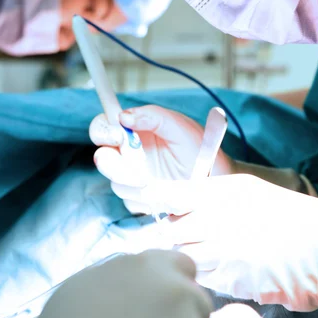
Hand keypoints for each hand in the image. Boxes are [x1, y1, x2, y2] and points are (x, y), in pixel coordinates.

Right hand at [90, 105, 232, 213]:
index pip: (103, 126)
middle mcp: (128, 153)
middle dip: (114, 166)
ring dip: (137, 185)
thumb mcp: (180, 126)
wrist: (216, 181)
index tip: (118, 136)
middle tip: (139, 171)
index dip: (103, 131)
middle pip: (102, 158)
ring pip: (116, 183)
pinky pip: (131, 201)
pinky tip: (165, 194)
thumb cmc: (199, 149)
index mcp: (133, 131)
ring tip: (163, 183)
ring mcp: (131, 177)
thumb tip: (124, 115)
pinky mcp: (138, 198)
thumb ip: (152, 116)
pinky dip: (147, 199)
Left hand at [128, 175, 317, 315]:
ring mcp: (220, 252)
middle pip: (168, 230)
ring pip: (179, 256)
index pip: (168, 195)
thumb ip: (209, 195)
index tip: (144, 202)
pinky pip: (198, 277)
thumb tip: (175, 204)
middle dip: (164, 235)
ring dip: (179, 257)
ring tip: (189, 255)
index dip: (151, 200)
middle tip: (168, 237)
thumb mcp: (245, 190)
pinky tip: (208, 270)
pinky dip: (197, 275)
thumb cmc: (285, 214)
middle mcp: (215, 220)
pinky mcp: (228, 280)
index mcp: (220, 193)